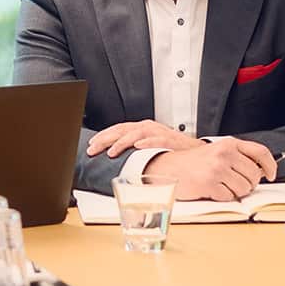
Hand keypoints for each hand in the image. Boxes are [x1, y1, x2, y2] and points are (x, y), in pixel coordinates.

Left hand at [87, 120, 206, 157]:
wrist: (193, 151)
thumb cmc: (170, 149)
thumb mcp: (148, 146)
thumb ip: (133, 149)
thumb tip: (114, 157)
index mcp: (141, 128)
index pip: (118, 129)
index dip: (103, 136)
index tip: (91, 144)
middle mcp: (148, 128)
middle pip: (122, 130)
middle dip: (105, 139)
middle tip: (93, 149)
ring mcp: (158, 133)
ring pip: (136, 133)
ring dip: (122, 142)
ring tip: (111, 151)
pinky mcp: (170, 140)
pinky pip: (157, 140)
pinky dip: (147, 142)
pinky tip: (138, 147)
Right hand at [142, 138, 277, 200]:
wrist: (168, 167)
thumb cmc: (193, 162)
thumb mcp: (217, 152)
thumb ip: (238, 157)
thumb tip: (261, 171)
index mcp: (229, 144)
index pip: (260, 152)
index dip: (270, 165)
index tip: (271, 174)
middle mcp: (225, 154)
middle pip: (254, 176)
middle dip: (248, 184)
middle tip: (235, 183)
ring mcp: (217, 169)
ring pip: (243, 189)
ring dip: (235, 192)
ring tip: (221, 185)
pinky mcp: (209, 184)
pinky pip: (228, 197)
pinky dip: (222, 197)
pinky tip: (212, 190)